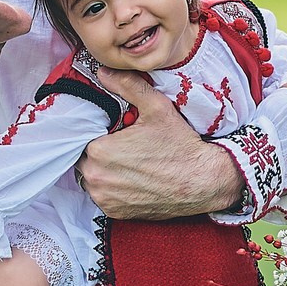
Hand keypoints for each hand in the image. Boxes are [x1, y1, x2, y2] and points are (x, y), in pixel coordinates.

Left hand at [78, 68, 244, 219]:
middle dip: (100, 151)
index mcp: (98, 150)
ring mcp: (104, 198)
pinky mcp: (114, 213)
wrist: (202, 182)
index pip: (84, 136)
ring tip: (129, 163)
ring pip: (93, 178)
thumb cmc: (180, 146)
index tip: (116, 132)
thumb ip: (127, 86)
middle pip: (85, 158)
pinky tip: (132, 180)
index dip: (99, 133)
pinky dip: (113, 189)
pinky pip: (104, 196)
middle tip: (125, 146)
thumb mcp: (157, 108)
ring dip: (104, 171)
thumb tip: (103, 72)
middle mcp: (95, 177)